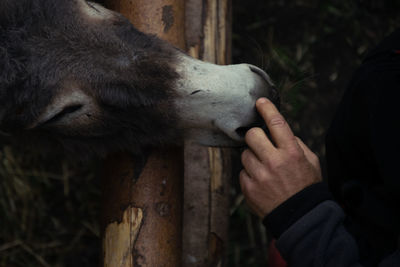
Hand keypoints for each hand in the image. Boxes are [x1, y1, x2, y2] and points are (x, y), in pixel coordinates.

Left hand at [240, 98, 321, 217]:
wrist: (300, 217)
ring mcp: (259, 176)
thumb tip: (278, 131)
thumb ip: (296, 143)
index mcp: (291, 152)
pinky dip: (249, 175)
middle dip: (255, 136)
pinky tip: (261, 183)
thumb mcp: (311, 161)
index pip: (276, 123)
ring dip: (252, 158)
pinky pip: (242, 172)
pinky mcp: (248, 188)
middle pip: (252, 135)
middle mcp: (274, 162)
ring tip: (264, 170)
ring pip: (244, 154)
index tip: (260, 102)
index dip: (267, 109)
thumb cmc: (306, 186)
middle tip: (261, 144)